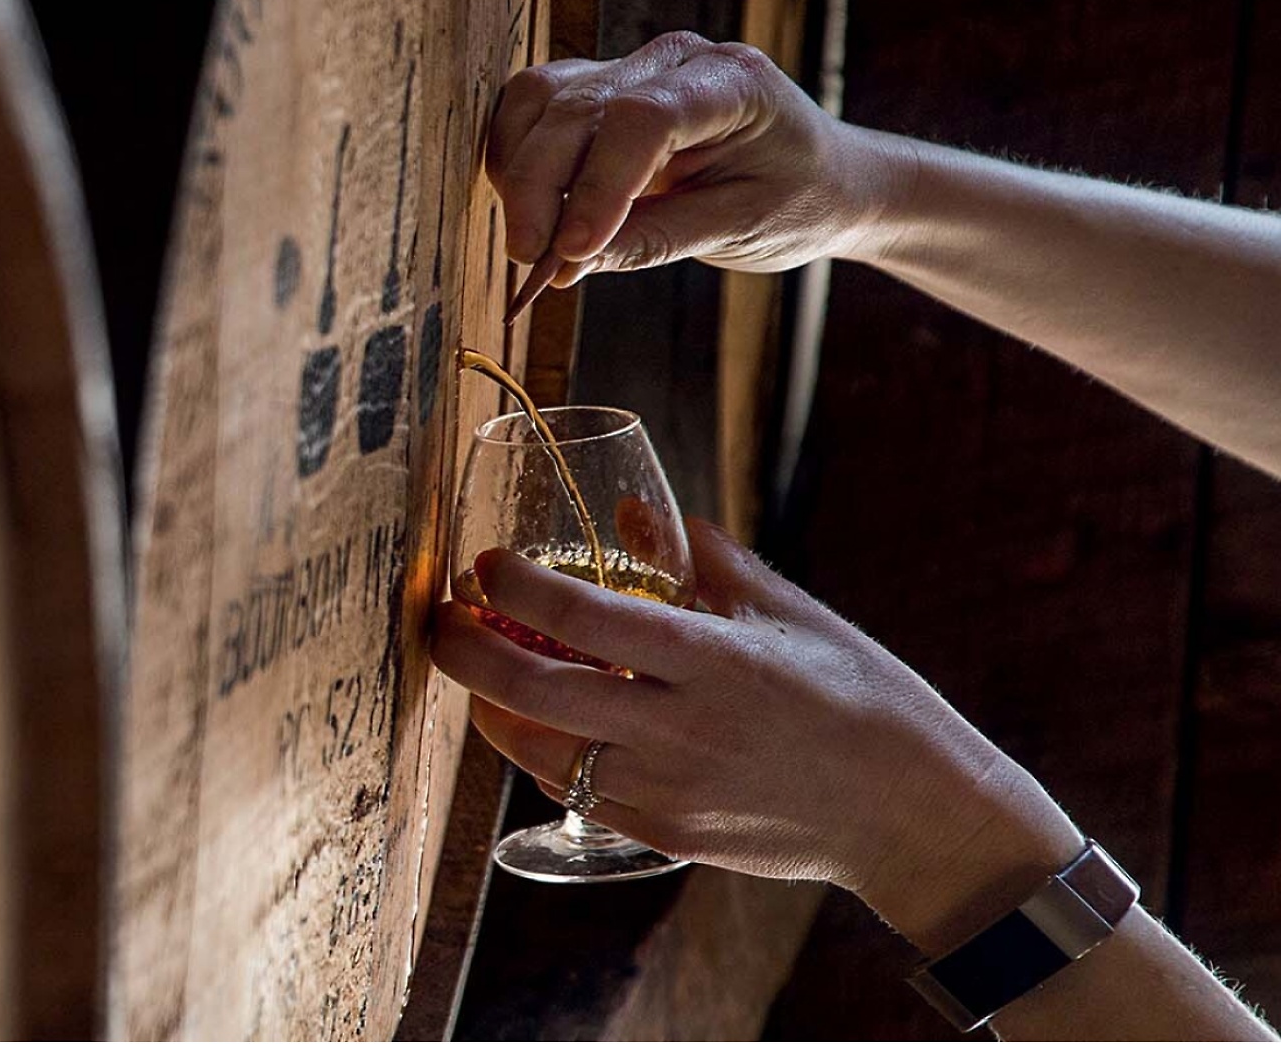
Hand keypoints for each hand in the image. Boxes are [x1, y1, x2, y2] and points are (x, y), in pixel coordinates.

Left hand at [431, 519, 1082, 947]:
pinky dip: (548, 753)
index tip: (483, 565)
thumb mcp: (790, 612)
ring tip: (483, 672)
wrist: (907, 812)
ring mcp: (668, 792)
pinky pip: (579, 791)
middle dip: (464, 653)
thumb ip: (704, 558)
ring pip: (540, 751)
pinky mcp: (666, 835)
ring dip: (494, 708)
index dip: (516, 586)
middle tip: (441, 619)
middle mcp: (679, 729)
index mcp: (713, 660)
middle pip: (533, 692)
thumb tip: (636, 513)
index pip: (584, 615)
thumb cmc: (859, 695)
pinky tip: (551, 723)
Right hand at [487, 32, 896, 283]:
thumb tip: (567, 264)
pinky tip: (528, 210)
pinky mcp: (603, 90)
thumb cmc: (795, 200)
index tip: (572, 251)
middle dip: (542, 189)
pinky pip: (537, 108)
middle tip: (531, 264)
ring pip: (543, 100)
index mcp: (730, 84)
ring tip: (530, 244)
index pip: (643, 118)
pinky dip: (517, 158)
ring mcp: (633, 67)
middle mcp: (675, 60)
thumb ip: (654, 240)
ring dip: (520, 173)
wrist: (819, 176)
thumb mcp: (738, 231)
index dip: (599, 185)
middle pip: (579, 108)